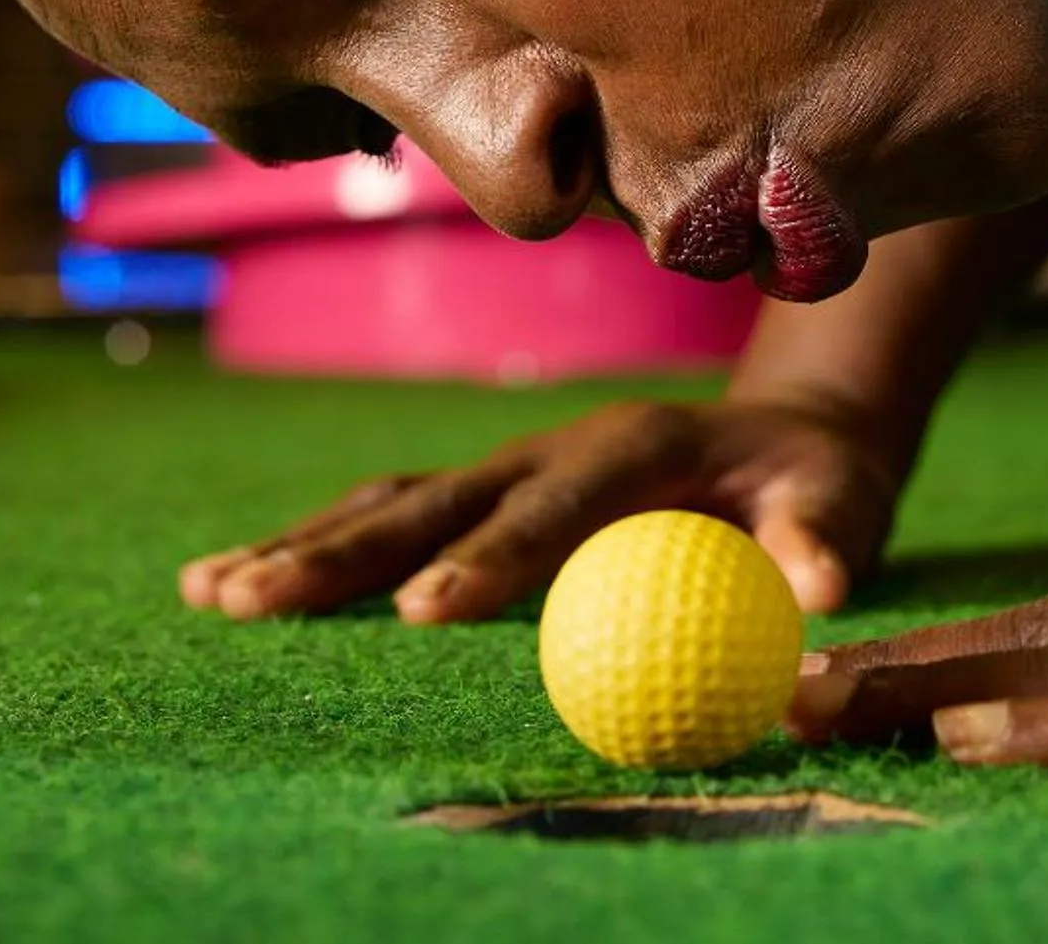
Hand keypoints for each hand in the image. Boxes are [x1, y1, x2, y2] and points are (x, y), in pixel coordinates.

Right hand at [178, 395, 903, 622]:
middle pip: (432, 496)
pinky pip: (386, 518)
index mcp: (635, 444)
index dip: (490, 557)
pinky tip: (222, 582)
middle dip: (344, 553)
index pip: (550, 504)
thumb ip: (825, 541)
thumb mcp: (842, 504)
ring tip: (205, 593)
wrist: (791, 434)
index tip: (426, 614)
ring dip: (300, 547)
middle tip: (255, 603)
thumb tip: (822, 589)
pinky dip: (309, 547)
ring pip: (388, 502)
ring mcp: (508, 465)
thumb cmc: (818, 484)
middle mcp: (551, 445)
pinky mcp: (485, 494)